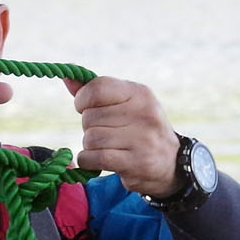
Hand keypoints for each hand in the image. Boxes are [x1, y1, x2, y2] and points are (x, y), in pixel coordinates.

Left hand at [72, 77, 182, 198]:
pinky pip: (93, 158)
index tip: (86, 108)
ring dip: (90, 146)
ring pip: (90, 138)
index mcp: (140, 93)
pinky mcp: (136, 163)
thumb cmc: (140, 129)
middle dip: (89, 127)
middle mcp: (143, 113)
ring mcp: (142, 139)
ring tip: (107, 147)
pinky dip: (88, 161)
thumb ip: (96, 92)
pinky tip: (99, 160)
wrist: (172, 163)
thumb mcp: (126, 104)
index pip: (97, 88)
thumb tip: (67, 76)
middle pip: (90, 117)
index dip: (82, 99)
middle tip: (105, 133)